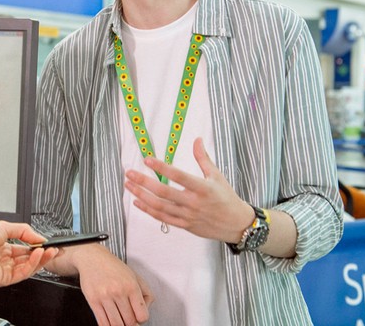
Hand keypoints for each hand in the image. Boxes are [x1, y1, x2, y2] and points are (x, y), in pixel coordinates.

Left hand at [0, 221, 58, 286]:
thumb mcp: (6, 227)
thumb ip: (25, 231)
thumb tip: (40, 237)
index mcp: (2, 248)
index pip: (24, 250)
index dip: (36, 247)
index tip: (47, 244)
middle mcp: (3, 260)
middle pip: (28, 260)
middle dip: (42, 255)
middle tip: (53, 249)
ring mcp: (4, 270)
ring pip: (28, 268)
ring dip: (40, 259)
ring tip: (48, 251)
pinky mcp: (3, 279)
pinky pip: (22, 273)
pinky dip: (32, 264)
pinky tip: (37, 255)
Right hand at [68, 244, 152, 324]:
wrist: (93, 258)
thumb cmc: (114, 268)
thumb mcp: (135, 277)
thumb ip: (146, 295)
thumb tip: (144, 313)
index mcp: (131, 286)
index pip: (142, 316)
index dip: (141, 319)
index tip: (138, 316)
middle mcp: (118, 291)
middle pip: (129, 322)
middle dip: (130, 322)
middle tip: (128, 317)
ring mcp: (104, 296)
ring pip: (116, 324)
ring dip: (119, 324)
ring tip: (119, 318)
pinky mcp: (93, 300)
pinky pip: (102, 322)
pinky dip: (108, 325)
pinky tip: (110, 320)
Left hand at [124, 138, 251, 242]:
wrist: (236, 224)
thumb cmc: (226, 197)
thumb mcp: (217, 176)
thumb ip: (203, 158)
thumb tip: (197, 139)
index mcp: (203, 188)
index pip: (178, 176)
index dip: (162, 167)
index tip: (147, 160)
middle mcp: (193, 202)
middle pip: (163, 192)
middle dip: (143, 182)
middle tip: (129, 173)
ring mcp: (188, 215)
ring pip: (159, 206)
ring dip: (141, 195)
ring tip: (128, 185)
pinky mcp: (184, 225)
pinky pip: (163, 218)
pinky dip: (148, 210)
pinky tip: (137, 202)